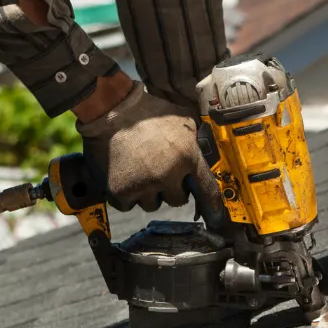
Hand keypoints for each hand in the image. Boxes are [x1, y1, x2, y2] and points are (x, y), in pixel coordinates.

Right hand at [74, 79, 205, 212]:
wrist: (112, 109)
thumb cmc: (148, 112)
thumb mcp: (183, 121)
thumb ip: (195, 143)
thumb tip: (202, 161)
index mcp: (187, 157)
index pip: (207, 189)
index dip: (212, 206)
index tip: (215, 218)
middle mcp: (167, 175)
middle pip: (178, 200)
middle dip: (170, 189)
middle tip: (158, 171)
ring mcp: (143, 184)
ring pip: (152, 205)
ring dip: (148, 194)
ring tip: (139, 170)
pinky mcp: (120, 191)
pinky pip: (129, 206)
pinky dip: (127, 196)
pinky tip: (125, 176)